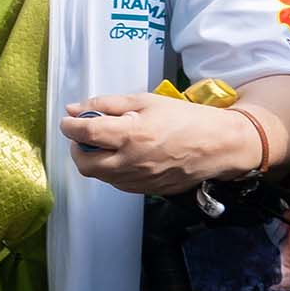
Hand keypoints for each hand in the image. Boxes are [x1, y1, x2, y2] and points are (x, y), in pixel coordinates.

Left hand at [62, 91, 266, 195]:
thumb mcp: (145, 101)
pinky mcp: (149, 190)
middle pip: (85, 163)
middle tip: (86, 136)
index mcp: (132, 135)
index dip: (70, 126)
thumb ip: (106, 105)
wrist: (220, 144)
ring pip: (100, 176)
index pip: (85, 134)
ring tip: (108, 145)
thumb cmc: (186, 118)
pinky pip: (118, 184)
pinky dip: (112, 171)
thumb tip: (74, 109)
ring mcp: (141, 179)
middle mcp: (133, 161)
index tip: (69, 121)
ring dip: (95, 161)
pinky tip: (124, 157)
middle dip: (78, 149)